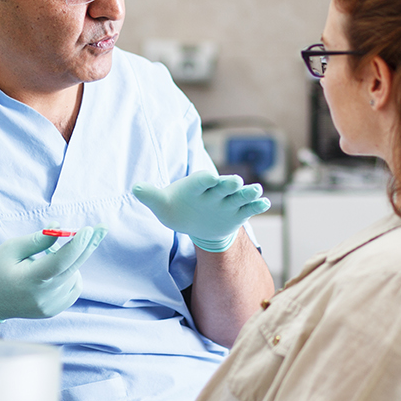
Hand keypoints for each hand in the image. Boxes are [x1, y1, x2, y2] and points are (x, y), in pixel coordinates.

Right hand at [0, 226, 105, 321]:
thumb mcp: (11, 248)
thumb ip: (37, 240)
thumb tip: (60, 228)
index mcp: (29, 280)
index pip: (59, 263)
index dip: (76, 246)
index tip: (89, 229)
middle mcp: (42, 296)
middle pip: (73, 268)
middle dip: (87, 246)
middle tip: (101, 228)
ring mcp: (50, 306)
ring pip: (74, 276)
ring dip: (70, 261)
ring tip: (47, 258)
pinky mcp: (54, 311)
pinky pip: (73, 288)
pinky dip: (70, 275)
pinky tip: (55, 271)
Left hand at [133, 171, 269, 252]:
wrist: (194, 223)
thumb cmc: (177, 209)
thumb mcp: (162, 205)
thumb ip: (151, 196)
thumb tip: (135, 188)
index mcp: (196, 186)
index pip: (201, 180)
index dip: (205, 178)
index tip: (209, 177)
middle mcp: (214, 192)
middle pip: (223, 186)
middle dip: (229, 184)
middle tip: (235, 182)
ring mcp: (227, 203)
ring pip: (240, 196)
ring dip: (248, 193)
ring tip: (257, 191)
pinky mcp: (236, 214)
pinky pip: (248, 209)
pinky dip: (257, 206)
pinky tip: (265, 203)